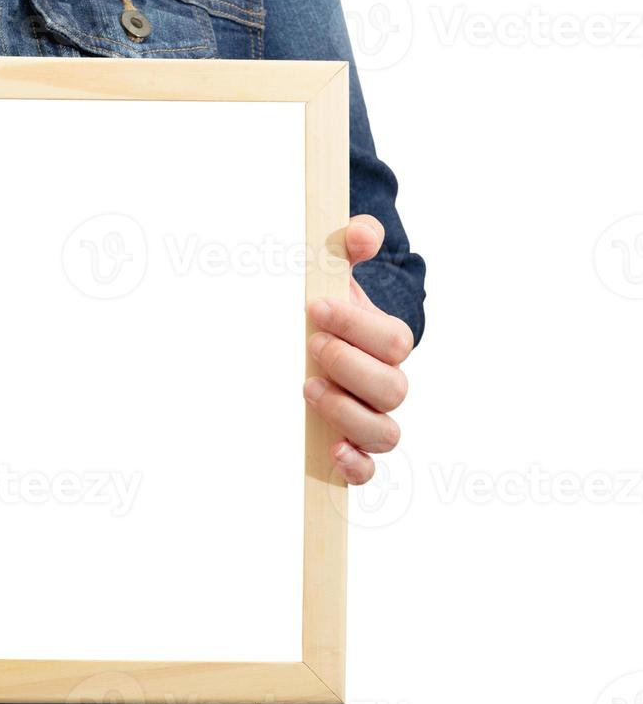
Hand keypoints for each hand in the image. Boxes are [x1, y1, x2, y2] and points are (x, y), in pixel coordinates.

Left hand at [305, 216, 413, 486]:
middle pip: (393, 388)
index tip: (314, 307)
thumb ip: (349, 247)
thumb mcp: (337, 274)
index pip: (392, 340)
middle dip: (350, 365)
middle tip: (313, 345)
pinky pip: (369, 470)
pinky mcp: (353, 447)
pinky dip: (357, 466)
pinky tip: (332, 451)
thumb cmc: (334, 310)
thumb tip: (359, 233)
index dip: (356, 324)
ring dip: (348, 412)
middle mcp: (388, 384)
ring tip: (310, 387)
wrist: (328, 343)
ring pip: (386, 433)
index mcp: (389, 343)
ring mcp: (373, 418)